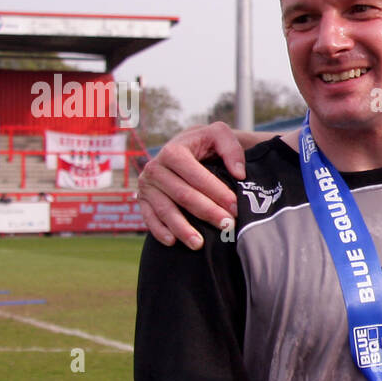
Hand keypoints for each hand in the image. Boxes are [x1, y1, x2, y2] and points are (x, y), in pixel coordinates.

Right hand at [137, 123, 247, 247]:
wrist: (185, 148)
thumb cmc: (205, 144)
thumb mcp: (219, 135)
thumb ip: (232, 149)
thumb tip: (239, 174)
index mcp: (174, 151)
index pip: (196, 176)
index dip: (216, 192)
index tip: (235, 207)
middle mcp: (155, 167)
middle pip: (183, 195)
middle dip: (207, 212)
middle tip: (227, 226)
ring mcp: (146, 185)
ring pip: (165, 210)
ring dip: (182, 229)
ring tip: (199, 244)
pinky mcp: (142, 199)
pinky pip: (148, 218)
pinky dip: (159, 231)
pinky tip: (173, 242)